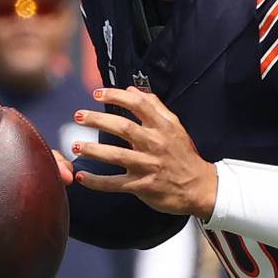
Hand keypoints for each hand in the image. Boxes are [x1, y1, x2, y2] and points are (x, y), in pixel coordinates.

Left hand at [70, 87, 215, 218]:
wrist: (200, 187)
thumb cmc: (184, 156)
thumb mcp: (175, 128)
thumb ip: (155, 107)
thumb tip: (134, 89)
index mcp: (163, 127)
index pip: (138, 104)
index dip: (116, 96)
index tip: (97, 93)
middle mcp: (155, 144)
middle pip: (123, 127)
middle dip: (98, 119)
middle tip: (78, 116)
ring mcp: (148, 166)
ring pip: (116, 155)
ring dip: (93, 150)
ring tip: (76, 146)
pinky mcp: (143, 186)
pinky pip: (115, 183)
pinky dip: (97, 182)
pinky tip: (82, 177)